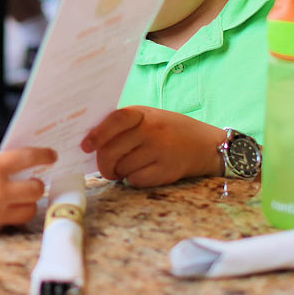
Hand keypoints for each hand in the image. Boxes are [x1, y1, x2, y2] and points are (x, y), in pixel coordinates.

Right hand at [0, 147, 55, 238]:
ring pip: (28, 211)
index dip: (44, 156)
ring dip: (26, 203)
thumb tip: (11, 171)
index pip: (29, 158)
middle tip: (34, 181)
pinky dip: (6, 216)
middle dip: (36, 185)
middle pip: (36, 189)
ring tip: (19, 199)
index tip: (51, 156)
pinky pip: (7, 223)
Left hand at [81, 107, 225, 186]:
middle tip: (107, 168)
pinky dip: (134, 180)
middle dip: (103, 164)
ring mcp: (161, 150)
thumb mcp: (149, 118)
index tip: (85, 147)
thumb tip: (91, 143)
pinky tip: (143, 173)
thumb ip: (124, 127)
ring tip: (128, 169)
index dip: (97, 134)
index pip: (115, 120)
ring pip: (122, 167)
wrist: (208, 145)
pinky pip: (136, 180)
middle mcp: (152, 130)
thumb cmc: (170, 131)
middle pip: (112, 150)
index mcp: (143, 114)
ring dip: (119, 173)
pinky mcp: (168, 170)